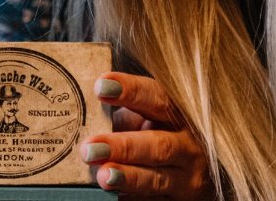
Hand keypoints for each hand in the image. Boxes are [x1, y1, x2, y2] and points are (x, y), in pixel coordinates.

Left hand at [80, 72, 210, 199]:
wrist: (192, 178)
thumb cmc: (157, 139)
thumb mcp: (146, 122)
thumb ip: (125, 117)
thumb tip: (83, 111)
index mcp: (178, 115)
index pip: (157, 98)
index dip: (131, 90)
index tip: (101, 86)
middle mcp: (188, 146)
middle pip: (158, 145)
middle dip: (123, 146)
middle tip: (90, 147)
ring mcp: (186, 179)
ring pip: (157, 179)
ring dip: (128, 177)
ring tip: (103, 175)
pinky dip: (131, 198)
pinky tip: (113, 197)